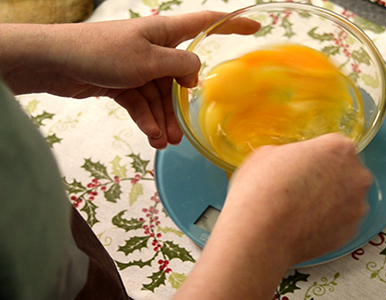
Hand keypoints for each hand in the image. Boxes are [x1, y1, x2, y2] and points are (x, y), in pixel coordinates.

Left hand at [0, 12, 259, 148]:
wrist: (55, 63)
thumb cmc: (102, 52)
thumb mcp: (149, 60)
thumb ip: (179, 66)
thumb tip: (196, 74)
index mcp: (164, 32)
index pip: (206, 23)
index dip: (233, 25)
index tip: (256, 26)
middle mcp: (155, 47)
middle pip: (180, 77)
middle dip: (180, 107)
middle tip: (181, 135)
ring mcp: (138, 66)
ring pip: (160, 97)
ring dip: (162, 120)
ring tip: (164, 143)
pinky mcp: (124, 82)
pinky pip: (143, 103)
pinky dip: (146, 120)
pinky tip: (150, 137)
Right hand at [173, 134, 371, 299]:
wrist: (258, 234)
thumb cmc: (259, 191)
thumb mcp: (266, 155)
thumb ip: (288, 152)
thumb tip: (287, 160)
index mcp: (338, 146)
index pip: (337, 144)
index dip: (318, 155)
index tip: (307, 164)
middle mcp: (355, 174)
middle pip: (346, 169)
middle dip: (327, 175)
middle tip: (300, 185)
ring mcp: (355, 204)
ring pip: (345, 195)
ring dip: (330, 197)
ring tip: (299, 206)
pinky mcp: (351, 230)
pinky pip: (342, 218)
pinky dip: (329, 219)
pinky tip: (305, 221)